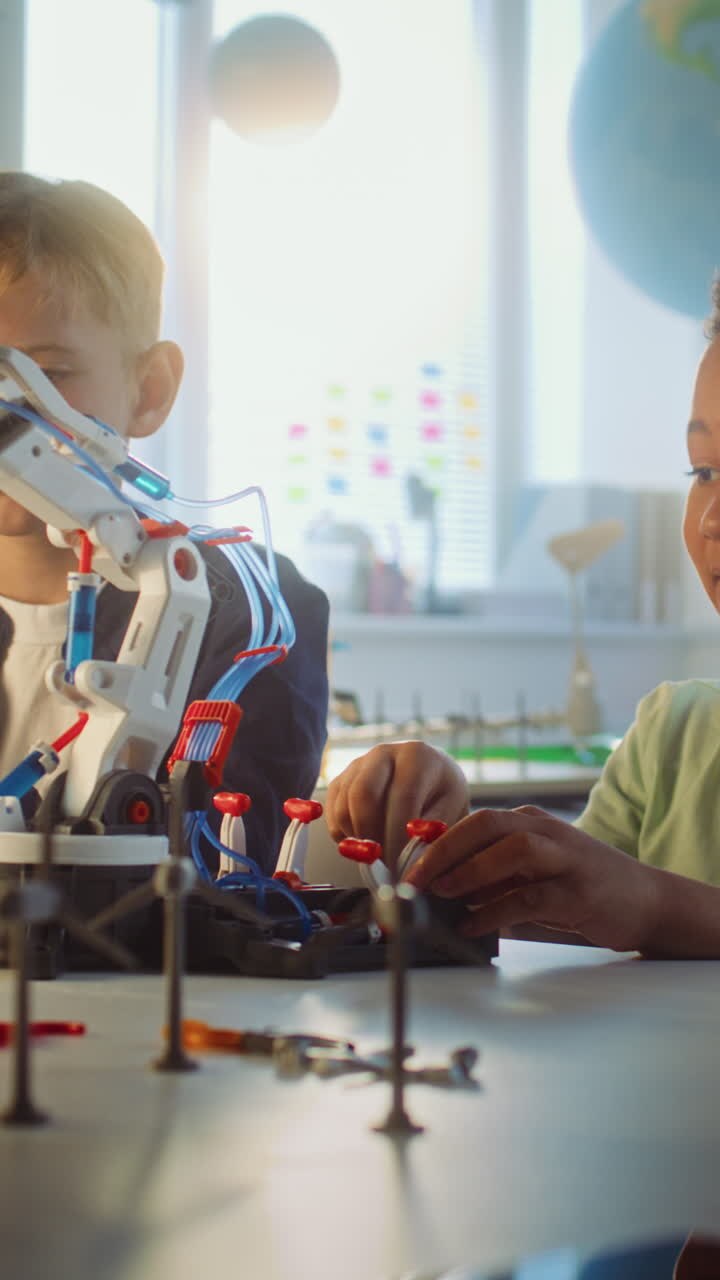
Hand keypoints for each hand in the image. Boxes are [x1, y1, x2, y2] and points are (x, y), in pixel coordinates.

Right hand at [325, 742, 468, 867]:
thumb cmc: (442, 796)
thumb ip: (432, 834)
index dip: (399, 836)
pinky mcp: (340, 781)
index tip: (401, 866)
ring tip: (380, 855)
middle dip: (372, 837)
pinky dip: (345, 837)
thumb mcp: (451, 810)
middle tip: (385, 865)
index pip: (403, 797)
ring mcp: (357, 765)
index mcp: (416, 756)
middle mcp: (383, 753)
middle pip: (363, 795)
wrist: (429, 780)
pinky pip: (333, 814)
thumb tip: (410, 862)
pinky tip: (366, 845)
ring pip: (344, 807)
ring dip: (358, 840)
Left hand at [405, 804, 661, 952]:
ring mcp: (565, 859)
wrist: (644, 900)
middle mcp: (546, 831)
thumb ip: (492, 874)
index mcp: (529, 821)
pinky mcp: (578, 891)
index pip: (475, 819)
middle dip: (444, 850)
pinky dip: (496, 911)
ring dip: (471, 871)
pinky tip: (472, 924)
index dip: (436, 841)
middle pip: (488, 824)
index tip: (405, 864)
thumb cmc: (578, 886)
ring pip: (512, 850)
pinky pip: (531, 897)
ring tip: (441, 893)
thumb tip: (439, 887)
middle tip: (414, 879)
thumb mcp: (532, 872)